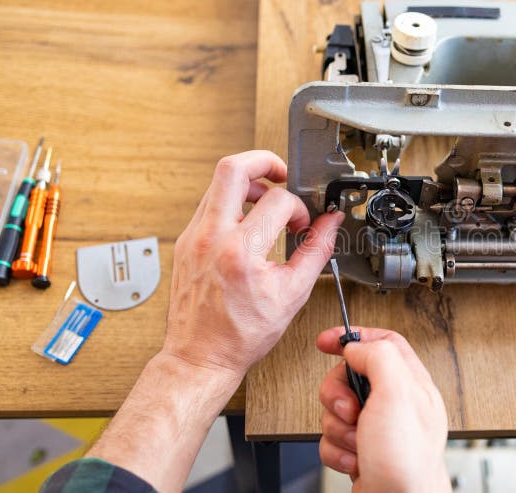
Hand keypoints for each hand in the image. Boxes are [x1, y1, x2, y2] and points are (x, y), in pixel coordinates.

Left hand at [164, 150, 343, 377]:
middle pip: (232, 168)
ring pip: (217, 183)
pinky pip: (208, 205)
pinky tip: (248, 225)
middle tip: (281, 173)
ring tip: (267, 206)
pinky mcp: (185, 242)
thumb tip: (330, 224)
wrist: (201, 356)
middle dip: (263, 161)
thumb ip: (316, 251)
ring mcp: (193, 237)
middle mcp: (210, 237)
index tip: (303, 224)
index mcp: (240, 251)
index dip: (299, 208)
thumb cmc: (240, 334)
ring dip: (248, 185)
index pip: (277, 201)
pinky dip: (232, 204)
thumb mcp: (292, 294)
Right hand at [317, 327, 450, 492]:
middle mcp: (395, 404)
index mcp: (410, 383)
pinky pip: (331, 439)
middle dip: (337, 393)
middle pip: (350, 376)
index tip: (326, 341)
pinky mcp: (361, 451)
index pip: (383, 342)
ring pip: (336, 410)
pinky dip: (336, 450)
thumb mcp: (397, 392)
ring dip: (338, 428)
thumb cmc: (407, 460)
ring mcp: (376, 429)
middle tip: (349, 409)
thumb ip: (378, 356)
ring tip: (357, 441)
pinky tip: (354, 460)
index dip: (353, 337)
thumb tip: (357, 346)